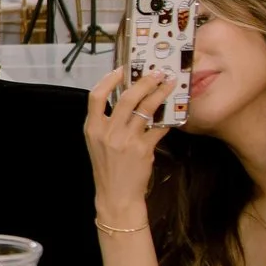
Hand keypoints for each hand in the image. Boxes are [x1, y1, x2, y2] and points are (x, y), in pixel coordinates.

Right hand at [84, 68, 171, 220]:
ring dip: (160, 94)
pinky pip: (158, 128)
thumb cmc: (108, 169)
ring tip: (169, 86)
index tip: (122, 69)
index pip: (96, 96)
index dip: (109, 79)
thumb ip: (107, 123)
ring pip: (145, 109)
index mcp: (92, 128)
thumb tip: (127, 100)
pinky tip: (174, 112)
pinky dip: (167, 119)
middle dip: (144, 82)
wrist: (116, 196)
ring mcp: (125, 141)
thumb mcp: (98, 144)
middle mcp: (107, 132)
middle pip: (126, 98)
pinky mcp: (142, 150)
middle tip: (156, 74)